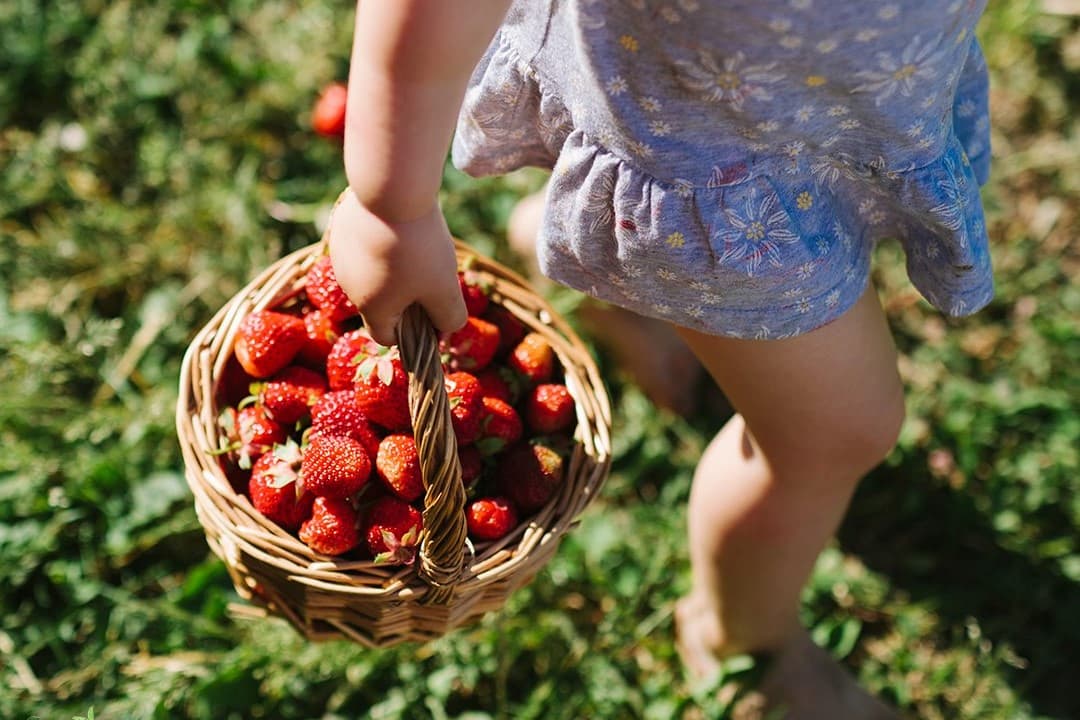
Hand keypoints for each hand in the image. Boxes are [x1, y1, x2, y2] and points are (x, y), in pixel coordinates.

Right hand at [327, 189, 466, 345]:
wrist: (391, 189)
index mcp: (371, 307)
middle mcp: (349, 286)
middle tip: (430, 273)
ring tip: (416, 245)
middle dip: (406, 296)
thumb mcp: (445, 289)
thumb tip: (446, 329)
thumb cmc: (419, 247)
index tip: (433, 312)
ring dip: (394, 267)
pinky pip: (364, 245)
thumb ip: (449, 317)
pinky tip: (400, 225)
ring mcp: (341, 256)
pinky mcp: (341, 228)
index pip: (385, 337)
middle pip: (380, 302)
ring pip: (372, 271)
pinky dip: (382, 242)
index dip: (412, 334)